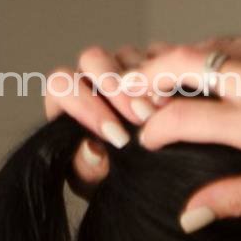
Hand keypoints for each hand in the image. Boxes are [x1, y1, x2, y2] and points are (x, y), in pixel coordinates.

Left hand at [44, 40, 171, 195]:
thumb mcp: (96, 184)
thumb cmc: (111, 182)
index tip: (117, 137)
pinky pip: (160, 58)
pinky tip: (178, 105)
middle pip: (93, 59)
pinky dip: (168, 79)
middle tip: (141, 119)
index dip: (87, 107)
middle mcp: (92, 78)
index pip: (63, 85)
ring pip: (128, 55)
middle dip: (117, 88)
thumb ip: (86, 168)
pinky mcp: (154, 66)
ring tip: (162, 114)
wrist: (146, 184)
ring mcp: (124, 68)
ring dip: (145, 83)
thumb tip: (91, 150)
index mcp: (69, 101)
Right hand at [134, 34, 240, 222]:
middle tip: (127, 90)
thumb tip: (190, 216)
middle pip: (185, 65)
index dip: (155, 129)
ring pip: (212, 47)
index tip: (143, 141)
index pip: (185, 117)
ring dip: (179, 58)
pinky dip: (216, 50)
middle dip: (149, 76)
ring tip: (158, 73)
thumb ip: (237, 198)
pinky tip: (211, 62)